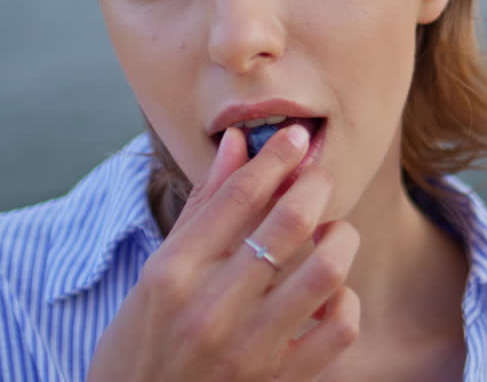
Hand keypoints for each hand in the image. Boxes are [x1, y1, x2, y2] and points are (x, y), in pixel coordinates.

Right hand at [86, 124, 360, 381]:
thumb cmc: (141, 343)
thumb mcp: (155, 274)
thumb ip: (203, 208)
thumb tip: (237, 144)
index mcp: (172, 273)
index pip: (237, 196)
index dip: (275, 156)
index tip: (295, 137)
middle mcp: (210, 308)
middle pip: (288, 223)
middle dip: (314, 185)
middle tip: (317, 177)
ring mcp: (248, 348)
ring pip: (326, 272)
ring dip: (339, 239)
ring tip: (332, 232)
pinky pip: (340, 328)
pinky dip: (345, 300)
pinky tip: (332, 292)